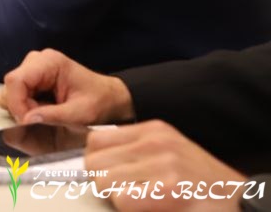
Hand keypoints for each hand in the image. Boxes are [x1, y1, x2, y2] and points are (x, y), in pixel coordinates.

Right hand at [0, 48, 134, 124]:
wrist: (111, 99)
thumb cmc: (100, 102)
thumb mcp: (80, 113)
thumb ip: (53, 116)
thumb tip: (26, 119)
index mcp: (49, 62)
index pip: (16, 80)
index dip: (16, 103)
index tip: (26, 122)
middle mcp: (37, 61)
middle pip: (11, 86)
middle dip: (21, 108)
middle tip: (40, 121)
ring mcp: (33, 69)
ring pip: (12, 91)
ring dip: (24, 108)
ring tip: (45, 116)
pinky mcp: (33, 79)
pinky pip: (18, 95)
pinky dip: (27, 108)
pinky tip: (44, 112)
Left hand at [86, 121, 245, 210]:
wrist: (239, 200)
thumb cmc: (201, 183)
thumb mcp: (168, 153)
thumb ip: (134, 152)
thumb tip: (95, 163)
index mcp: (154, 131)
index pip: (96, 141)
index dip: (98, 164)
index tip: (109, 176)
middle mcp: (156, 142)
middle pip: (94, 163)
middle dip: (105, 183)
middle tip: (129, 194)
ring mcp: (163, 165)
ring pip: (104, 183)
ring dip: (117, 198)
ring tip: (143, 201)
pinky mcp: (168, 190)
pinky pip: (122, 201)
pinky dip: (130, 209)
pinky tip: (151, 208)